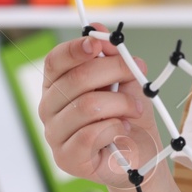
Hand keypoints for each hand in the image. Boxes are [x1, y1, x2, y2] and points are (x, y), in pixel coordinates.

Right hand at [38, 23, 161, 190]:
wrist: (141, 159)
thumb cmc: (129, 121)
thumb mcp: (127, 84)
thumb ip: (114, 59)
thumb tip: (99, 31)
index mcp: (58, 87)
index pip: (54, 61)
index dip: (75, 48)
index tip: (98, 43)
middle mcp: (49, 109)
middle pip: (75, 79)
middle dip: (114, 71)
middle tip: (137, 75)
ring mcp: (55, 135)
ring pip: (87, 106)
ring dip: (121, 104)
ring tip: (134, 111)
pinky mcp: (67, 158)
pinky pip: (91, 134)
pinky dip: (115, 128)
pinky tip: (122, 130)